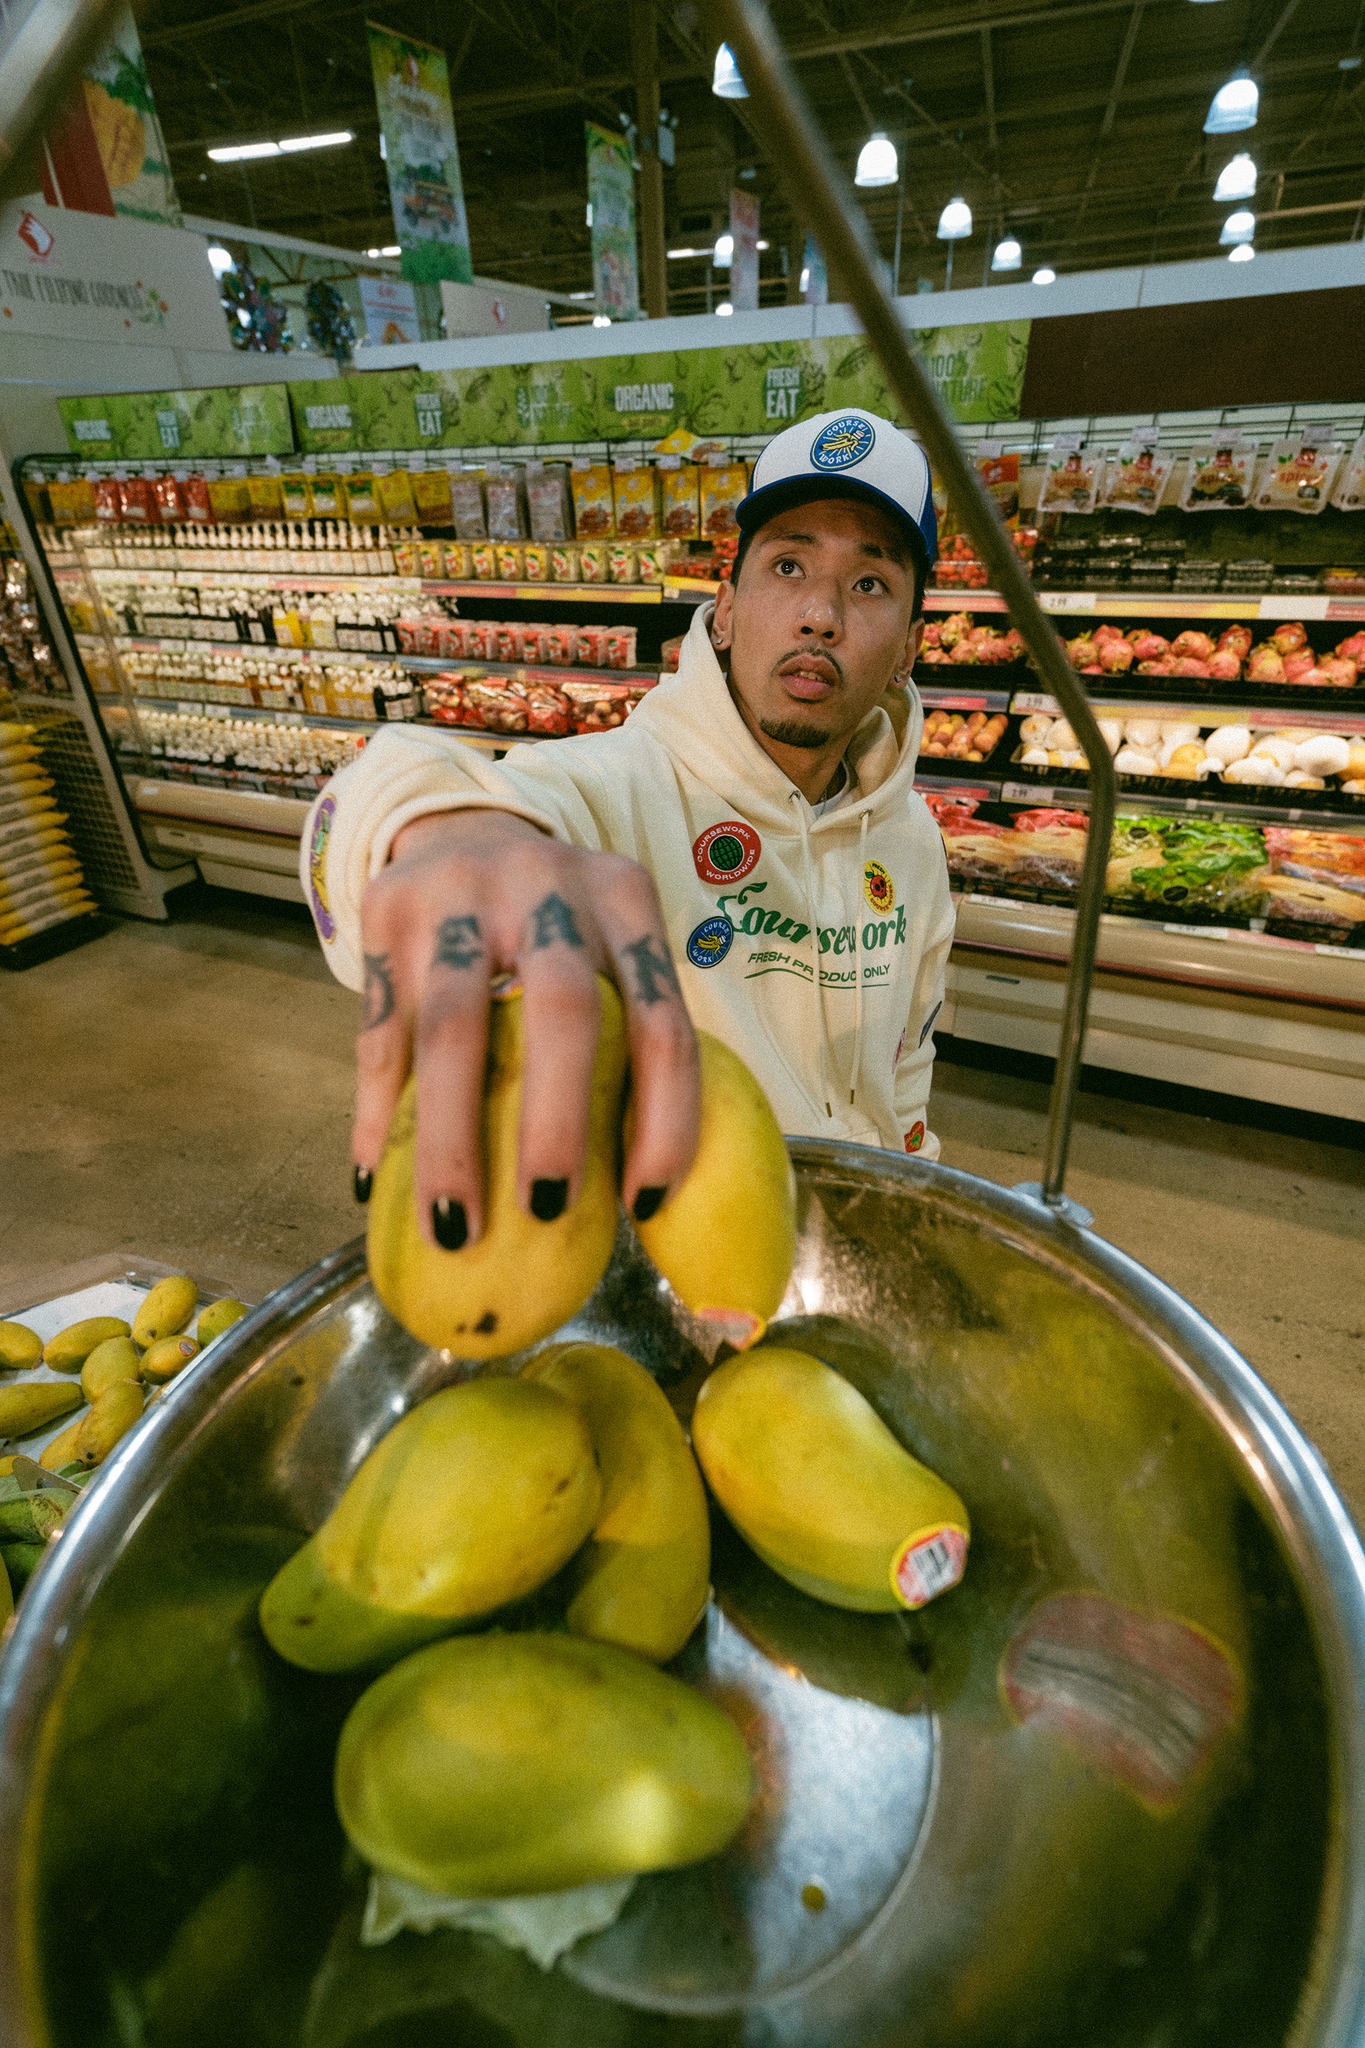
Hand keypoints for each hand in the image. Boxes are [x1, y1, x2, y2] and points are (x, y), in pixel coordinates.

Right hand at [352, 809, 700, 1248]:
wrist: (461, 829)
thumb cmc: (556, 929)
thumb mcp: (607, 949)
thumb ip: (626, 1041)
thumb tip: (643, 1203)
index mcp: (625, 900)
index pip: (662, 1020)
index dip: (664, 1119)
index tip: (643, 1205)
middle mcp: (548, 885)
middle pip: (562, 1009)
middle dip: (555, 1122)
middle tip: (546, 1212)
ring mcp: (460, 891)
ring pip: (451, 1026)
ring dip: (450, 1138)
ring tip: (452, 1228)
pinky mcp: (386, 908)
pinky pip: (379, 1031)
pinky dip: (377, 1113)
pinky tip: (378, 1181)